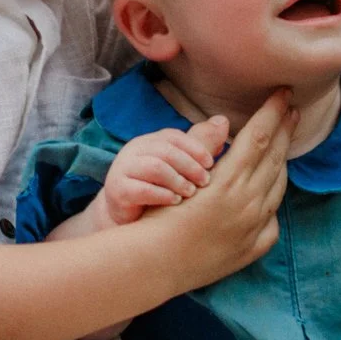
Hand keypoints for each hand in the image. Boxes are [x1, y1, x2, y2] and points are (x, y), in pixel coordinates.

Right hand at [93, 119, 227, 225]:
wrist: (125, 219)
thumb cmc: (157, 190)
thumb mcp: (180, 167)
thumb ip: (200, 146)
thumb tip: (223, 121)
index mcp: (150, 141)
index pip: (174, 137)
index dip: (195, 148)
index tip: (212, 163)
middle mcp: (134, 150)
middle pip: (166, 150)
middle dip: (190, 165)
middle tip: (206, 181)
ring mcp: (123, 168)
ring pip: (155, 167)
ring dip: (178, 180)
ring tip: (191, 192)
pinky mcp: (117, 189)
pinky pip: (142, 189)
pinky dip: (162, 195)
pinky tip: (175, 202)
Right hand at [136, 90, 292, 282]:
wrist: (154, 264)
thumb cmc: (157, 215)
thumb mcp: (178, 174)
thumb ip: (202, 145)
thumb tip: (225, 123)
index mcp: (229, 180)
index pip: (259, 136)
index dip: (273, 111)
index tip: (285, 94)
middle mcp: (247, 202)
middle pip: (274, 157)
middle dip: (285, 130)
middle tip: (292, 110)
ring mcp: (253, 226)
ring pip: (277, 186)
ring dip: (281, 161)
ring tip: (283, 145)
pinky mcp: (252, 247)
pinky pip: (273, 219)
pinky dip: (273, 199)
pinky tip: (270, 192)